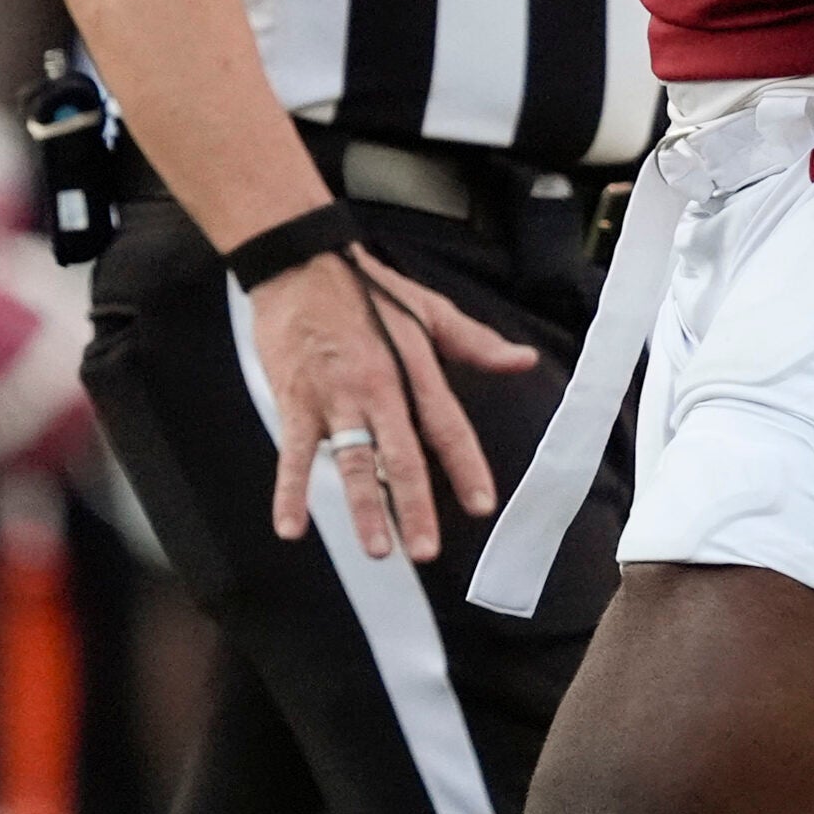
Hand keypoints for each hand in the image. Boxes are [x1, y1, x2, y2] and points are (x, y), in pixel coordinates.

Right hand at [254, 242, 537, 562]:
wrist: (301, 264)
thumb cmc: (368, 289)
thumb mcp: (429, 309)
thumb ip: (476, 343)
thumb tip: (523, 360)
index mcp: (413, 367)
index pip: (446, 424)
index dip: (465, 465)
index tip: (482, 504)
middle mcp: (377, 387)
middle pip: (400, 454)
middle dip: (414, 504)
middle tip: (425, 548)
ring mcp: (334, 398)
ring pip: (353, 461)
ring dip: (363, 507)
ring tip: (377, 548)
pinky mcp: (296, 401)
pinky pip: (293, 454)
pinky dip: (290, 491)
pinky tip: (292, 528)